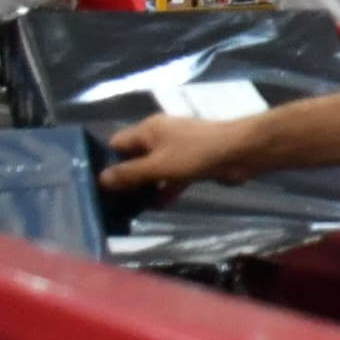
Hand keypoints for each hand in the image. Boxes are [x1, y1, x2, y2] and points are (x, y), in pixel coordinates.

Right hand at [104, 113, 271, 193]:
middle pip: (135, 157)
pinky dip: (166, 188)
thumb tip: (100, 179)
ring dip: (146, 186)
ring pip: (154, 168)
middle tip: (113, 202)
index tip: (97, 185)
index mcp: (149, 130)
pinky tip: (158, 206)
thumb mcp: (159, 165)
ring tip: (131, 209)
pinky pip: (173, 176)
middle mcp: (161, 136)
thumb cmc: (196, 154)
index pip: (117, 143)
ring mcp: (178, 149)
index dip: (106, 162)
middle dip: (126, 178)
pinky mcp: (193, 162)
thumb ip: (130, 173)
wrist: (241, 151)